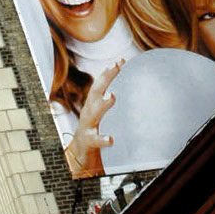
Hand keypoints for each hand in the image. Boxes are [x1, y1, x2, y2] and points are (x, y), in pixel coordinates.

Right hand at [65, 58, 123, 177]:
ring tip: (113, 97)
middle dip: (105, 78)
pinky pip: (95, 139)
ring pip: (93, 112)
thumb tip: (134, 88)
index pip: (100, 84)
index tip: (121, 61)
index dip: (109, 72)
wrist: (80, 152)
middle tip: (116, 67)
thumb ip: (112, 101)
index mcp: (93, 103)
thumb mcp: (102, 113)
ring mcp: (87, 126)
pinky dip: (102, 139)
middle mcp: (88, 111)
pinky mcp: (88, 141)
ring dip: (103, 103)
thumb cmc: (95, 128)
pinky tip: (111, 139)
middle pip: (95, 91)